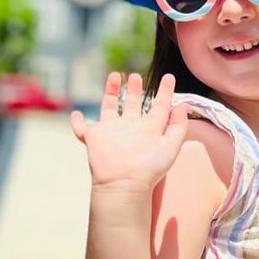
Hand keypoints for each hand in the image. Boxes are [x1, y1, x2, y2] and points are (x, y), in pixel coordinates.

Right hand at [70, 72, 188, 189]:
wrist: (123, 183)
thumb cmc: (149, 168)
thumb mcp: (171, 145)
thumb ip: (179, 126)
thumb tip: (182, 105)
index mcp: (149, 130)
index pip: (159, 107)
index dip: (165, 92)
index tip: (169, 77)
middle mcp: (131, 128)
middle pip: (134, 104)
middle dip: (135, 89)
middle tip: (136, 76)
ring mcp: (111, 132)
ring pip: (110, 107)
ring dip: (112, 92)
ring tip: (115, 75)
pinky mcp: (94, 137)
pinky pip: (82, 129)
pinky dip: (77, 122)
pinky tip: (76, 114)